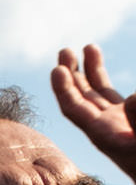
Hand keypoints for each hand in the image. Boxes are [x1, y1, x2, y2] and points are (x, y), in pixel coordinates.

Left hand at [52, 44, 135, 183]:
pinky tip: (95, 59)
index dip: (63, 90)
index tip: (57, 70)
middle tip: (63, 51)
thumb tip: (133, 97)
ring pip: (93, 92)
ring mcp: (116, 121)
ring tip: (82, 48)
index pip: (75, 111)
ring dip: (85, 70)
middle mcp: (105, 127)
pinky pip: (107, 93)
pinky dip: (100, 76)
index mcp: (104, 136)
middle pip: (79, 98)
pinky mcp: (127, 116)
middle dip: (70, 74)